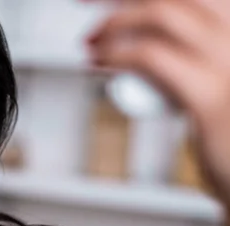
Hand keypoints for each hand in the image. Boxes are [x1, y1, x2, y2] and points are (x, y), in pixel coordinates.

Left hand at [87, 0, 229, 204]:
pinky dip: (117, 54)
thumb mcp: (216, 84)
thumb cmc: (229, 139)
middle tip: (82, 2)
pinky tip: (98, 62)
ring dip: (114, 22)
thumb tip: (157, 52)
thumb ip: (197, 62)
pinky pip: (153, 57)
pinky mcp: (209, 95)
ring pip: (163, 14)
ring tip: (90, 42)